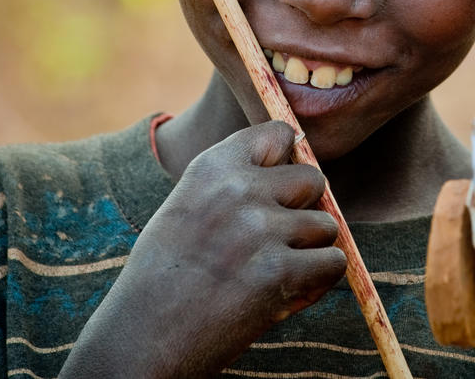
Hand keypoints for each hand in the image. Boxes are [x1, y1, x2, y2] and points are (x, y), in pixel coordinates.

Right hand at [61, 121, 345, 377]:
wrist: (141, 339)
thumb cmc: (164, 276)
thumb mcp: (187, 206)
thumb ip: (234, 183)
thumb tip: (294, 161)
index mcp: (212, 167)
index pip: (279, 135)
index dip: (286, 163)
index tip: (277, 190)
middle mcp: (238, 190)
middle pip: (313, 179)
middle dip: (303, 210)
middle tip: (275, 241)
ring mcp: (261, 230)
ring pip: (327, 225)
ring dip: (310, 251)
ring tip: (272, 272)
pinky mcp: (280, 273)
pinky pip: (333, 263)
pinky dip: (317, 283)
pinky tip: (284, 294)